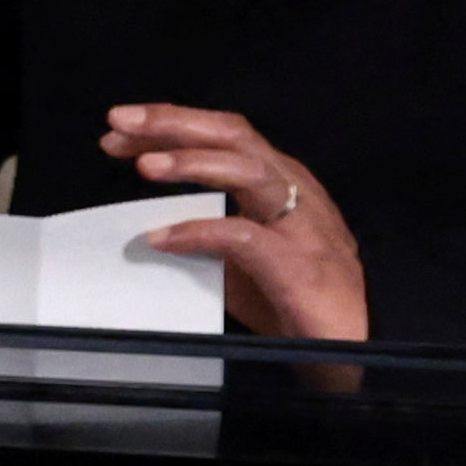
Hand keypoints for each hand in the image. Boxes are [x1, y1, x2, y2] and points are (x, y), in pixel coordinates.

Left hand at [102, 102, 364, 338]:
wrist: (345, 343)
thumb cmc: (293, 297)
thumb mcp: (238, 257)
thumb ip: (202, 232)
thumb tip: (148, 225)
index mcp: (281, 183)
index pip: (226, 137)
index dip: (174, 125)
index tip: (120, 129)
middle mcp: (296, 192)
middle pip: (235, 137)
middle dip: (175, 123)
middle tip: (120, 121)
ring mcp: (302, 225)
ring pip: (249, 171)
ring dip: (192, 163)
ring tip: (144, 165)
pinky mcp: (298, 265)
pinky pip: (245, 237)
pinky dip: (199, 232)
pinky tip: (162, 238)